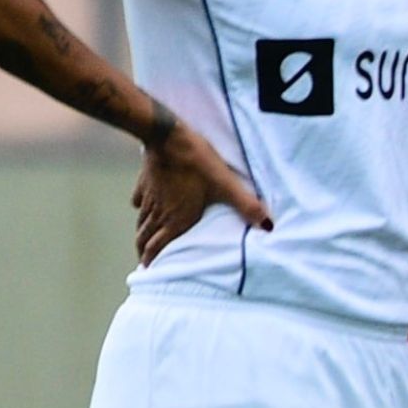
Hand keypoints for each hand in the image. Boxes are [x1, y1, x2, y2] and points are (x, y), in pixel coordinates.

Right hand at [132, 123, 270, 264]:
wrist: (167, 136)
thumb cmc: (198, 162)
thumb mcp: (226, 184)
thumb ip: (246, 205)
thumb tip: (269, 226)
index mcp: (175, 219)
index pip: (156, 247)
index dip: (152, 260)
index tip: (149, 271)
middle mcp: (158, 212)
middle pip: (144, 237)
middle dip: (145, 251)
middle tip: (146, 260)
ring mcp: (148, 197)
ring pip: (141, 221)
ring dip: (142, 233)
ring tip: (144, 241)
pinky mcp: (144, 181)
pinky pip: (138, 201)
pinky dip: (140, 209)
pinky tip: (142, 206)